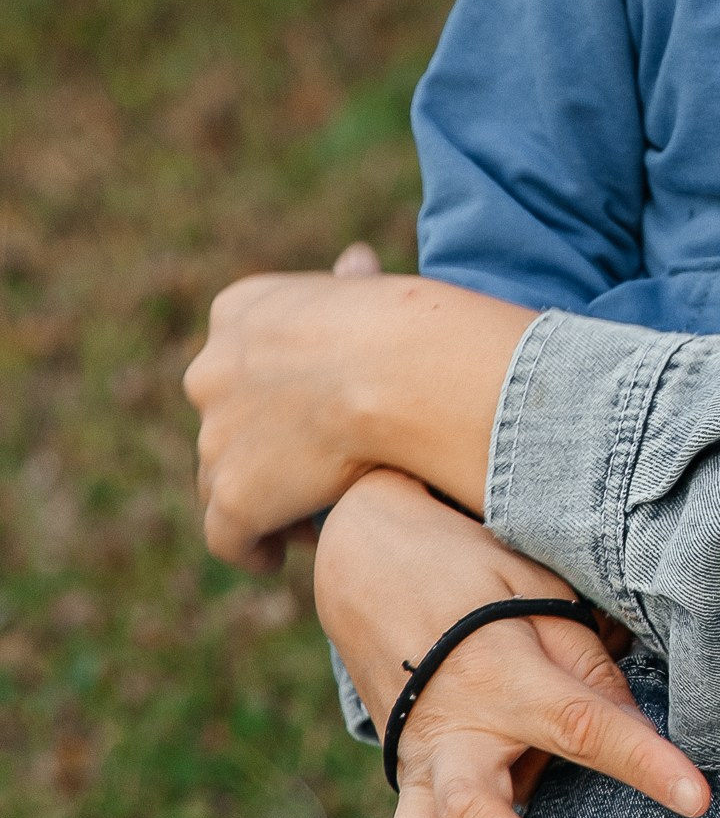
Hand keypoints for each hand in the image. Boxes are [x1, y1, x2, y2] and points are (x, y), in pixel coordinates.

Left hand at [185, 267, 534, 568]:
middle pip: (225, 422)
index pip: (241, 359)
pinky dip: (251, 547)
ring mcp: (217, 436)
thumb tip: (353, 263)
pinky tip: (277, 555)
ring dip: (261, 497)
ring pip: (224, 479)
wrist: (406, 367)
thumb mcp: (366, 288)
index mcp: (238, 310)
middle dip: (260, 448)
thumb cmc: (409, 324)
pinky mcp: (236, 495)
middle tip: (311, 473)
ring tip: (307, 517)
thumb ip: (349, 287)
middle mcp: (210, 370)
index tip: (310, 417)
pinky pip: (228, 535)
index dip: (275, 394)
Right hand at [314, 472, 710, 817]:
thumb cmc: (476, 578)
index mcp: (505, 675)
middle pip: (476, 809)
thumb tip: (641, 733)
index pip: (584, 723)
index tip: (698, 798)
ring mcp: (419, 770)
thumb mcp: (541, 594)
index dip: (644, 760)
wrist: (369, 561)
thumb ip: (591, 669)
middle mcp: (455, 734)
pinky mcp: (405, 793)